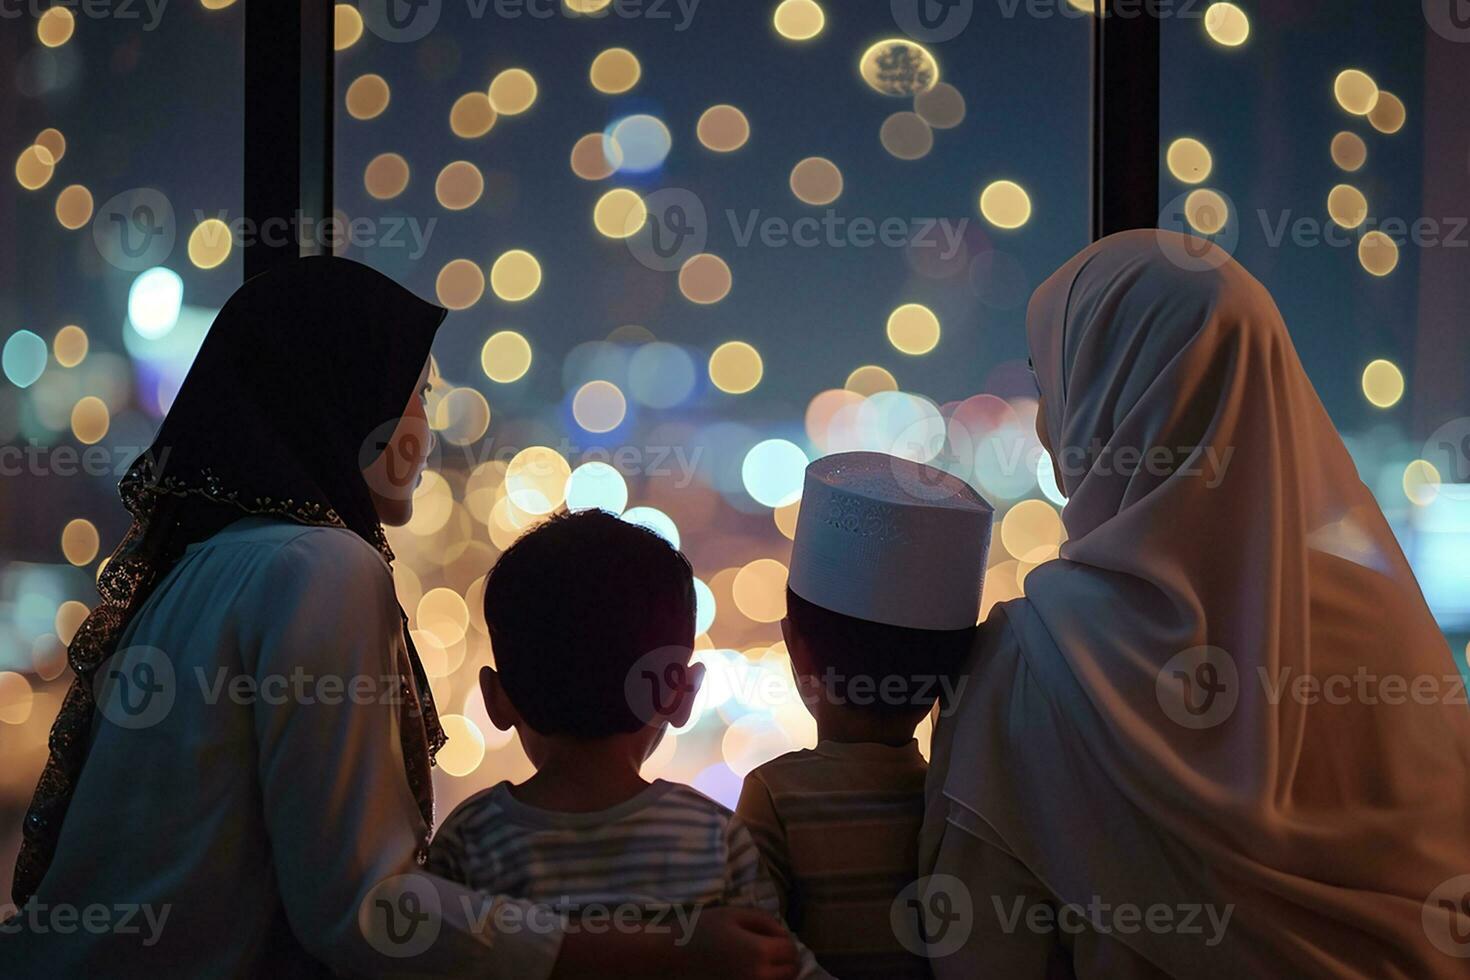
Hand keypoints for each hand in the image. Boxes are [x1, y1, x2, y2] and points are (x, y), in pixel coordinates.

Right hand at [682, 907, 800, 979]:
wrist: (667, 959)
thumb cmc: (698, 931)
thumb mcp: (733, 915)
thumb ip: (765, 921)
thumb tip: (783, 934)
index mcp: (759, 953)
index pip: (791, 951)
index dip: (784, 940)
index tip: (770, 936)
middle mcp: (758, 978)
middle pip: (791, 973)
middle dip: (785, 960)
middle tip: (769, 951)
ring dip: (776, 975)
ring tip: (759, 964)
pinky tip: (747, 974)